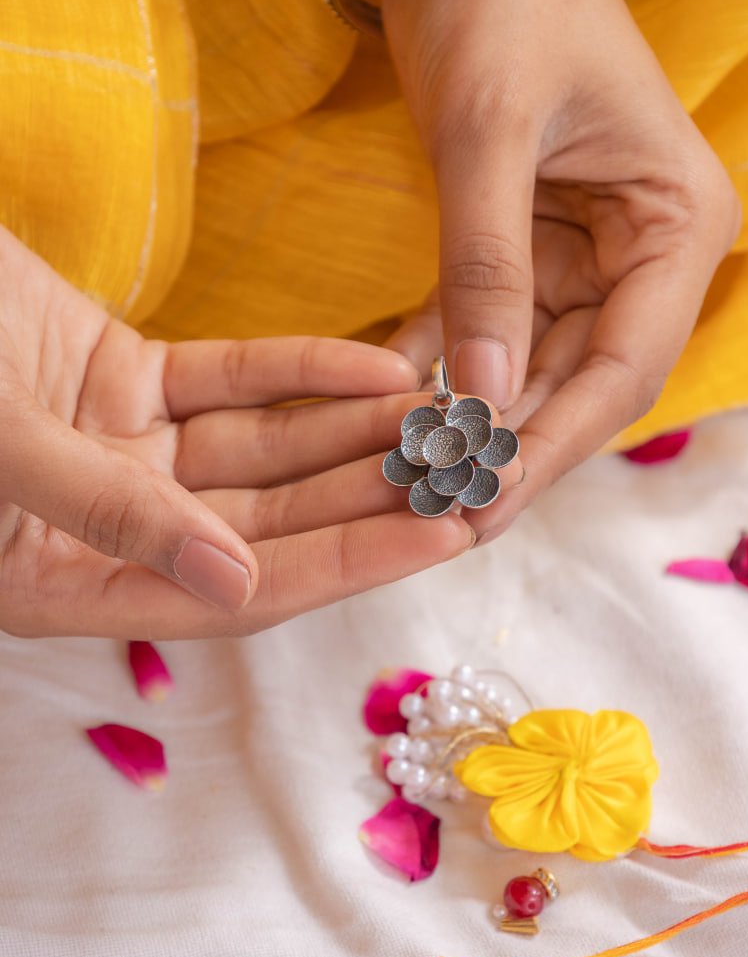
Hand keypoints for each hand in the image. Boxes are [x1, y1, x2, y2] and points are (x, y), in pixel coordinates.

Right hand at [0, 227, 473, 638]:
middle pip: (267, 521)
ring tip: (451, 418)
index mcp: (64, 582)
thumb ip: (109, 516)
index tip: (444, 540)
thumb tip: (234, 576)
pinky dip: (302, 372)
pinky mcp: (119, 376)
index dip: (344, 564)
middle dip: (372, 498)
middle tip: (474, 476)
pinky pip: (229, 382)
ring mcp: (115, 451)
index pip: (237, 589)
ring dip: (354, 433)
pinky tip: (381, 366)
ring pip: (262, 450)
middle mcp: (103, 528)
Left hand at [382, 0, 740, 537]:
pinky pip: (482, 325)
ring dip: (466, 416)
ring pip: (528, 368)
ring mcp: (583, 257)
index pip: (624, 370)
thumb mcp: (491, 133)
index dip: (553, 444)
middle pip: (578, 384)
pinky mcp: (524, 248)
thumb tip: (484, 395)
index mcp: (675, 228)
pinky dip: (435, 361)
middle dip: (505, 445)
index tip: (487, 501)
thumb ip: (487, 267)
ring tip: (404, 473)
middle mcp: (641, 256)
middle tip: (435, 507)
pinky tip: (385, 403)